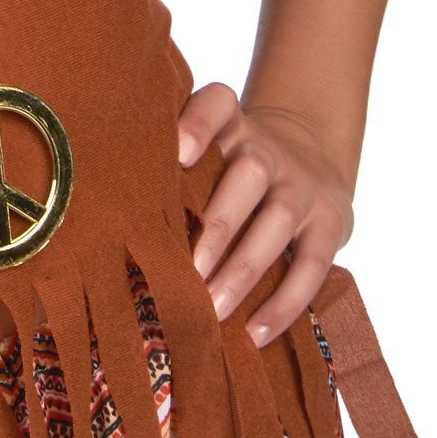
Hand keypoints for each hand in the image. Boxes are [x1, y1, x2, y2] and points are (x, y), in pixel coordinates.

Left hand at [177, 81, 354, 347]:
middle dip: (217, 222)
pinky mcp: (331, 225)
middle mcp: (268, 150)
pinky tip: (254, 334)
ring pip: (278, 221)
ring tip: (212, 307)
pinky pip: (312, 265)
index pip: (220, 104)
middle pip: (249, 172)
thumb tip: (106, 218)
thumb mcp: (210, 150)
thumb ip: (168, 168)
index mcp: (232, 124)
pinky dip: (284, 303)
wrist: (313, 159)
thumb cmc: (230, 166)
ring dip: (244, 267)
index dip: (200, 122)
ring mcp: (302, 186)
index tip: (178, 151)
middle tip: (187, 267)